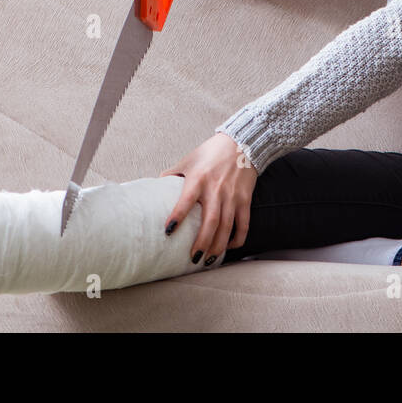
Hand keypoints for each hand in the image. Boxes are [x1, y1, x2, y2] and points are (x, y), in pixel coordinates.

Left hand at [159, 132, 258, 266]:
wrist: (242, 143)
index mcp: (198, 179)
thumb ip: (173, 173)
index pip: (186, 200)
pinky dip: (237, 238)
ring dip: (218, 246)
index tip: (168, 231)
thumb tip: (156, 186)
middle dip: (202, 243)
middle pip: (210, 221)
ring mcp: (232, 196)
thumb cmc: (212, 152)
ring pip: (226, 227)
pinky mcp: (245, 199)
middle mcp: (216, 190)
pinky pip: (243, 224)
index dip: (177, 216)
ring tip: (209, 260)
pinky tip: (229, 247)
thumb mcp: (189, 159)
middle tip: (194, 258)